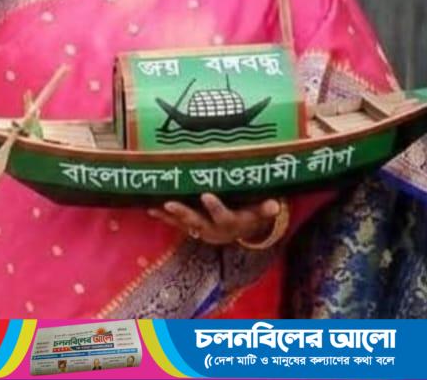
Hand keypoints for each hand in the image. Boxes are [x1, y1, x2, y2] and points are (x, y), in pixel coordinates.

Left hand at [147, 194, 282, 245]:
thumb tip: (276, 205)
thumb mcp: (260, 212)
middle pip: (198, 222)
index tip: (206, 195)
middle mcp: (214, 230)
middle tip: (170, 202)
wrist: (241, 232)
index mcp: (231, 223)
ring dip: (168, 216)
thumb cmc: (250, 214)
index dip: (215, 208)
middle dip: (183, 213)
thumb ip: (265, 209)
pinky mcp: (192, 228)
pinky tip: (149, 208)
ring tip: (154, 207)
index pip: (224, 217)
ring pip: (183, 223)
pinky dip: (164, 217)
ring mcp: (201, 230)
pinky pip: (176, 223)